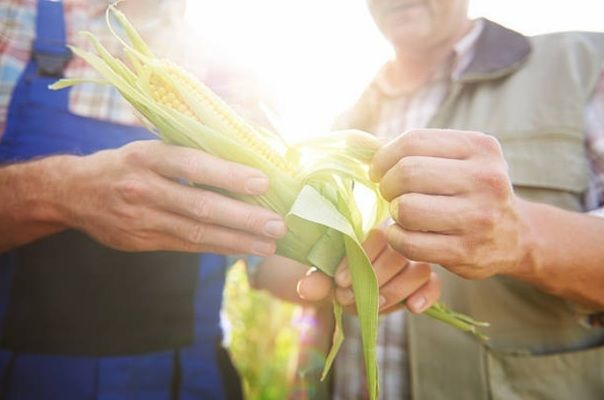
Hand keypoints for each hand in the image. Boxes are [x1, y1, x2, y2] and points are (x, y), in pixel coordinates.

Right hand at [58, 140, 286, 253]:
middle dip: (243, 217)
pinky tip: (244, 249)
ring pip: (197, 232)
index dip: (228, 174)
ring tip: (271, 243)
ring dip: (238, 240)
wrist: (74, 192)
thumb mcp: (149, 146)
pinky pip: (188, 246)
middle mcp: (143, 188)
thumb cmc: (125, 163)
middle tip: (278, 223)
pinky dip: (219, 247)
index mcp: (146, 156)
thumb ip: (190, 149)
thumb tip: (246, 149)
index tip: (263, 182)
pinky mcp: (143, 242)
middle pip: (200, 205)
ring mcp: (142, 219)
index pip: (193, 165)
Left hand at [297, 229, 440, 313]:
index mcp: (374, 231)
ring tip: (373, 305)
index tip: (339, 281)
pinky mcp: (427, 281)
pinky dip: (426, 295)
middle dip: (373, 280)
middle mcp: (398, 242)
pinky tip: (412, 307)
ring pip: (418, 270)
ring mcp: (414, 261)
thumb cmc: (339, 275)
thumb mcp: (326, 277)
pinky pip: (434, 284)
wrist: (349, 287)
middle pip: (398, 255)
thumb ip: (318, 280)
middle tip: (349, 297)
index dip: (359, 260)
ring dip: (394, 290)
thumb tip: (305, 289)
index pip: (376, 236)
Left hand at [370, 129, 534, 278]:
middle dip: (387, 184)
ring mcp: (479, 218)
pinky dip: (395, 237)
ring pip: (408, 209)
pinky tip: (401, 233)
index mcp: (480, 148)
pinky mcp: (467, 251)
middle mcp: (486, 179)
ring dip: (393, 212)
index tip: (378, 171)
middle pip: (408, 173)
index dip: (383, 157)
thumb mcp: (454, 159)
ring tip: (400, 213)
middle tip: (389, 194)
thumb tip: (353, 142)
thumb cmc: (469, 190)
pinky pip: (410, 243)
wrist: (515, 235)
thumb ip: (407, 148)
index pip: (413, 142)